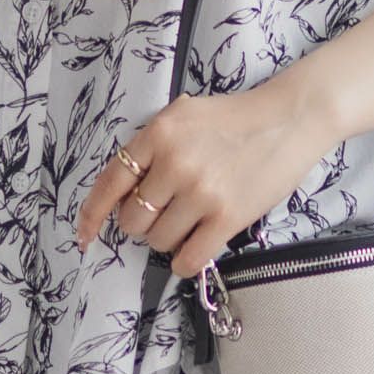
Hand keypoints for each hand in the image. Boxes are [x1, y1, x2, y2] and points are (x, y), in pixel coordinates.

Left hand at [74, 82, 324, 278]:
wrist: (289, 118)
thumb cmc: (236, 118)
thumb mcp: (183, 114)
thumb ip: (151, 146)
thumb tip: (124, 190)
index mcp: (158, 133)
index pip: (110, 182)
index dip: (92, 215)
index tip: (85, 235)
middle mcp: (174, 163)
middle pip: (132, 219)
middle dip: (142, 223)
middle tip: (164, 213)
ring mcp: (200, 192)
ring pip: (159, 240)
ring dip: (168, 239)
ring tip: (190, 220)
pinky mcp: (227, 217)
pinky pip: (187, 259)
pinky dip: (185, 259)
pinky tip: (196, 245)